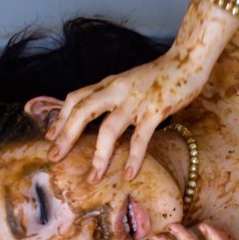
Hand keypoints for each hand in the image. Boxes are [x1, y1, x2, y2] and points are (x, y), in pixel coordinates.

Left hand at [45, 48, 209, 182]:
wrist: (187, 61)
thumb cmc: (159, 75)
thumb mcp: (128, 81)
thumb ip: (111, 94)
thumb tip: (96, 114)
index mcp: (109, 83)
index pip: (76, 98)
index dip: (60, 118)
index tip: (50, 138)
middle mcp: (117, 90)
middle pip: (82, 111)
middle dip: (67, 135)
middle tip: (55, 157)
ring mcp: (136, 100)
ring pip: (109, 129)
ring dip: (99, 156)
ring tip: (93, 178)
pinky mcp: (156, 110)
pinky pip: (141, 138)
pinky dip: (133, 158)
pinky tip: (128, 174)